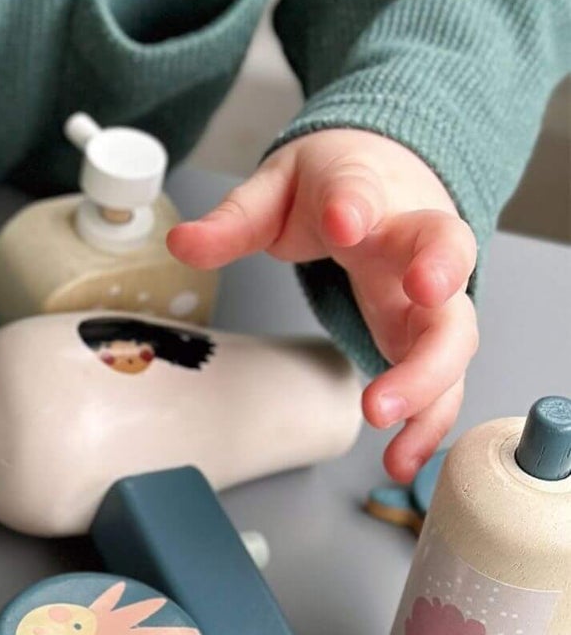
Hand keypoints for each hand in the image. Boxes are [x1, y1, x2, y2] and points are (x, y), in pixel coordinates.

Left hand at [167, 129, 477, 480]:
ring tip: (382, 417)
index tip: (344, 220)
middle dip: (436, 282)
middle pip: (446, 254)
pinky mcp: (424, 333)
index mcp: (363, 190)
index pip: (361, 189)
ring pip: (452, 328)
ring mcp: (428, 289)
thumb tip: (181, 244)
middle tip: (417, 296)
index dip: (355, 203)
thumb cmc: (332, 184)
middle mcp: (410, 238)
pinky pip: (442, 378)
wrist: (384, 175)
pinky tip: (399, 459)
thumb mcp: (273, 189)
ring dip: (427, 376)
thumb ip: (233, 220)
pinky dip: (427, 420)